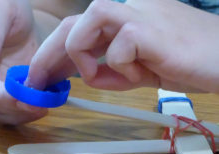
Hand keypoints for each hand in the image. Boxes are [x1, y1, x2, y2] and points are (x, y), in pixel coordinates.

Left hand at [27, 0, 218, 92]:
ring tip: (106, 75)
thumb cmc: (182, 61)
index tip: (41, 75)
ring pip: (84, 26)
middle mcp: (124, 6)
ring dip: (85, 57)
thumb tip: (85, 75)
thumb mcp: (136, 68)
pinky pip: (116, 50)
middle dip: (47, 56)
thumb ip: (110, 70)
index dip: (52, 52)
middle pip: (70, 25)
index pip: (75, 29)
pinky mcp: (148, 27)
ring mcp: (136, 12)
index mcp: (120, 16)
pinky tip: (144, 72)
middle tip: (36, 81)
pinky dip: (122, 69)